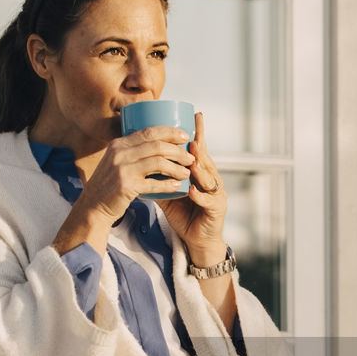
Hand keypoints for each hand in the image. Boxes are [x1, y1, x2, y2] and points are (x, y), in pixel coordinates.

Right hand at [78, 126, 194, 223]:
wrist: (93, 206)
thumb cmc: (110, 184)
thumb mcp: (117, 161)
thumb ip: (132, 152)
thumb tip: (158, 143)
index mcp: (119, 144)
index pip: (149, 132)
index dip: (170, 132)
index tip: (185, 136)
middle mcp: (120, 153)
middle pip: (157, 146)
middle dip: (178, 151)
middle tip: (190, 158)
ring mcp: (122, 169)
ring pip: (158, 163)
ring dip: (176, 168)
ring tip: (187, 173)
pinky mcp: (126, 186)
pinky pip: (153, 184)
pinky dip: (167, 185)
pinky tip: (177, 187)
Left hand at [157, 112, 227, 264]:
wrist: (197, 240)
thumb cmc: (184, 215)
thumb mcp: (169, 194)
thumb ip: (159, 177)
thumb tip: (140, 162)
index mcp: (201, 174)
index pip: (200, 150)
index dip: (199, 133)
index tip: (195, 115)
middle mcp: (211, 180)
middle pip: (206, 161)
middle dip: (200, 148)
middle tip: (191, 139)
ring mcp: (216, 194)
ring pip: (209, 178)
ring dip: (200, 169)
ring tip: (192, 161)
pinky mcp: (217, 210)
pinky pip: (207, 201)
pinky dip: (199, 195)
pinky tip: (192, 190)